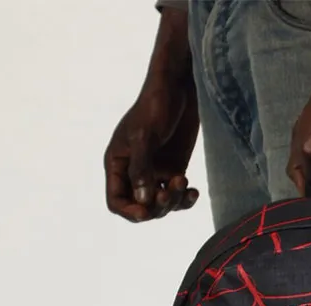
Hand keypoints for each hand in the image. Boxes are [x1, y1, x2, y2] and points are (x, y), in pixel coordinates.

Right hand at [104, 76, 199, 221]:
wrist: (178, 87)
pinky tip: (193, 191)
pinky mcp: (174, 169)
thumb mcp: (145, 136)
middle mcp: (134, 172)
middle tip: (170, 189)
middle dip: (157, 205)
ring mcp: (155, 172)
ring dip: (173, 201)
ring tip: (183, 181)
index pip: (117, 201)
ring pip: (161, 204)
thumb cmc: (155, 105)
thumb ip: (141, 169)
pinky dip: (185, 198)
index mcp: (118, 164)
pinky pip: (177, 195)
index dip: (130, 211)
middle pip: (142, 207)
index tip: (145, 213)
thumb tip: (143, 201)